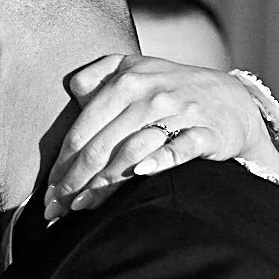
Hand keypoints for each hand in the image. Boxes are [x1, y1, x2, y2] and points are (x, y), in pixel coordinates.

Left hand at [44, 54, 275, 220]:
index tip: (48, 189)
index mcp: (128, 79)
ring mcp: (179, 112)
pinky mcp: (205, 132)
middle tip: (56, 208)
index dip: (63, 160)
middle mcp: (151, 94)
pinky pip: (179, 148)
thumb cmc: (173, 90)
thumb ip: (102, 73)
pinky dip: (160, 160)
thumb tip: (72, 87)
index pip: (85, 127)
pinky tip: (141, 173)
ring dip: (102, 182)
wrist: (230, 100)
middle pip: (101, 144)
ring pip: (131, 150)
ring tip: (81, 207)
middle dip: (74, 180)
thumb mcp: (138, 70)